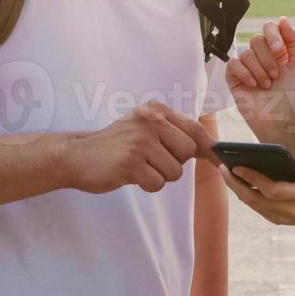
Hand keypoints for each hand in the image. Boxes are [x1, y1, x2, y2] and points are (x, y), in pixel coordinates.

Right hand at [63, 101, 213, 194]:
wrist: (77, 155)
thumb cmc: (116, 145)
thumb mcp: (144, 128)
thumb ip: (174, 133)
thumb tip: (211, 150)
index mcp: (155, 110)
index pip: (194, 128)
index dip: (208, 147)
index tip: (217, 160)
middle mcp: (149, 120)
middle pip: (187, 152)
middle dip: (174, 163)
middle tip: (152, 161)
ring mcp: (140, 141)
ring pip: (174, 171)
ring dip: (159, 176)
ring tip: (139, 167)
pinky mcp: (130, 163)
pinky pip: (157, 183)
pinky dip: (147, 185)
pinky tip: (131, 176)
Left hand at [221, 151, 294, 229]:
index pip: (273, 190)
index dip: (253, 178)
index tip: (237, 164)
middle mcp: (293, 211)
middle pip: (257, 200)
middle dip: (237, 184)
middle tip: (222, 166)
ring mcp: (285, 218)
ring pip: (254, 205)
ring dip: (237, 190)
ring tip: (224, 171)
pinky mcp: (279, 219)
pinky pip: (257, 207)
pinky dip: (245, 195)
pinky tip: (236, 180)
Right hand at [225, 17, 294, 143]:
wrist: (280, 120)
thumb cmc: (292, 95)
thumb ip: (294, 40)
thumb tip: (282, 19)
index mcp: (276, 50)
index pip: (269, 28)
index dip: (273, 35)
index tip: (279, 50)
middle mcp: (260, 55)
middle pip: (256, 39)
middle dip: (268, 58)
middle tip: (275, 76)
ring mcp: (246, 66)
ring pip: (246, 53)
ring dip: (260, 70)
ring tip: (267, 85)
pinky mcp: (234, 77)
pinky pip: (233, 63)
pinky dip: (245, 74)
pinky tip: (253, 86)